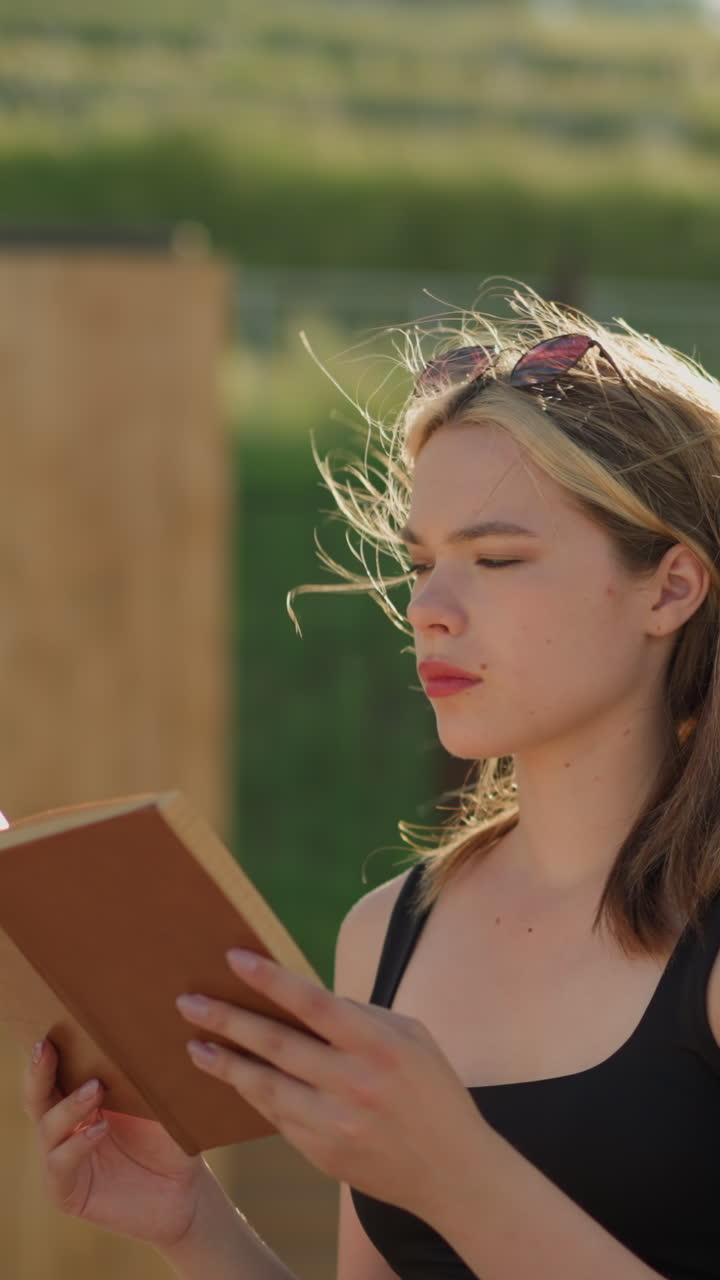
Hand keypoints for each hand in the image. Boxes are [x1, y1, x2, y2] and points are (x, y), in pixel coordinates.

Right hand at [22, 1037, 210, 1249]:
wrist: (184, 1191)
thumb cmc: (169, 1138)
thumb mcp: (157, 1101)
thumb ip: (142, 1074)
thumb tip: (145, 1026)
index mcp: (80, 1099)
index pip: (55, 1071)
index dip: (48, 1050)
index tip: (50, 1024)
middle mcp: (64, 1127)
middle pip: (38, 1095)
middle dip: (39, 1070)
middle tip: (46, 1046)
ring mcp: (61, 1159)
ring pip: (47, 1128)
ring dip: (69, 1106)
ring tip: (95, 1089)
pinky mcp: (67, 1192)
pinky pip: (60, 1166)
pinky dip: (77, 1145)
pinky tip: (99, 1130)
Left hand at [176, 948, 485, 1222]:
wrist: (453, 1172)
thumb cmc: (432, 1090)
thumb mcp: (411, 1038)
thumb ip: (360, 1016)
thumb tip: (303, 997)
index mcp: (380, 1044)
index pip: (314, 1002)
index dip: (271, 979)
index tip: (234, 958)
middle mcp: (355, 1083)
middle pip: (277, 1045)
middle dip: (227, 1020)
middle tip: (188, 1002)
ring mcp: (335, 1124)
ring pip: (265, 1086)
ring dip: (225, 1063)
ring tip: (193, 1044)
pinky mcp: (321, 1154)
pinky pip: (276, 1116)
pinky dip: (251, 1094)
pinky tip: (232, 1077)